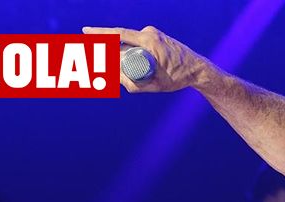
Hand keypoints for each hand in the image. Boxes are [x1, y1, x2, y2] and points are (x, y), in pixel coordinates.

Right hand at [82, 25, 210, 92]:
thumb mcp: (155, 85)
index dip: (100, 33)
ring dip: (123, 55)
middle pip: (121, 40)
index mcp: (150, 41)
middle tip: (100, 63)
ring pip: (129, 43)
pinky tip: (135, 65)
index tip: (86, 32)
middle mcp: (150, 33)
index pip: (119, 34)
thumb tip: (115, 79)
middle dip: (109, 52)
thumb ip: (134, 85)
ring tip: (132, 73)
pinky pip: (137, 43)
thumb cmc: (178, 78)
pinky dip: (131, 52)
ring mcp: (153, 33)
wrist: (198, 70)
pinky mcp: (155, 37)